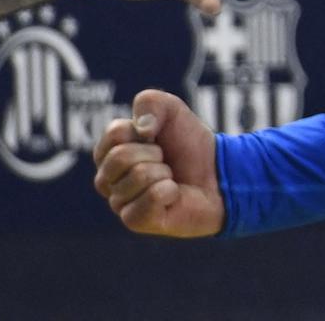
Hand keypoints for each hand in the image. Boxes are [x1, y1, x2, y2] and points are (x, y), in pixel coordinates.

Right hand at [93, 89, 223, 236]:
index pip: (115, 134)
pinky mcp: (136, 221)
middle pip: (119, 157)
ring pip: (138, 176)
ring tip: (170, 177)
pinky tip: (173, 194)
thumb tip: (141, 129)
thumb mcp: (171, 109)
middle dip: (153, 152)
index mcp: (108, 152)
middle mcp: (107, 180)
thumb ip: (149, 102)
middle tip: (165, 159)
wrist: (217, 172)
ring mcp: (120, 203)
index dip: (143, 130)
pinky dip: (170, 190)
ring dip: (163, 172)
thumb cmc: (188, 143)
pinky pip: (152, 197)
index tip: (156, 137)